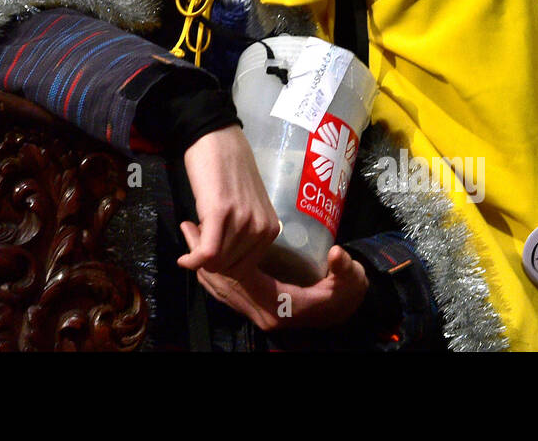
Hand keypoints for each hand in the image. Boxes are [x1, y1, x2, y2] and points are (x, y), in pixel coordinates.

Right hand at [177, 126, 279, 273]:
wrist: (215, 138)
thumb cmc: (227, 170)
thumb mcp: (245, 207)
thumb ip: (243, 233)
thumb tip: (223, 261)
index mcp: (270, 229)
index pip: (245, 268)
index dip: (222, 263)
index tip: (207, 246)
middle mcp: (262, 228)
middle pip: (230, 268)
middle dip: (208, 260)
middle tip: (194, 235)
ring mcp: (243, 220)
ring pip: (216, 262)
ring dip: (196, 254)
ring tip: (190, 228)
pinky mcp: (220, 213)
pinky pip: (207, 254)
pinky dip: (192, 260)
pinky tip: (183, 258)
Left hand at [189, 243, 368, 330]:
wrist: (344, 312)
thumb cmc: (345, 293)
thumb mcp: (349, 279)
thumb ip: (343, 268)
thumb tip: (337, 254)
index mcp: (277, 305)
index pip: (238, 277)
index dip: (217, 253)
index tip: (203, 227)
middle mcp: (260, 313)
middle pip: (221, 282)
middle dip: (201, 255)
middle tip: (188, 225)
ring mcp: (255, 313)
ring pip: (218, 288)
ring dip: (201, 261)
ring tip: (190, 232)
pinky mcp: (253, 308)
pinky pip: (224, 291)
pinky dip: (210, 271)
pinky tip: (203, 251)